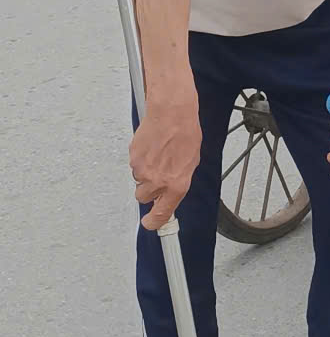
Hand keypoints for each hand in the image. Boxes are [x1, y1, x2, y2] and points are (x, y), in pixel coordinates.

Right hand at [130, 99, 201, 229]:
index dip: (154, 222)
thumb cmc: (185, 132)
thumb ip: (179, 181)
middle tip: (158, 173)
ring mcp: (142, 170)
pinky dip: (141, 159)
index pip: (161, 214)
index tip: (150, 224)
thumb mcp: (191, 162)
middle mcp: (157, 181)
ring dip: (145, 173)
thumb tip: (172, 192)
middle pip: (143, 198)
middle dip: (148, 189)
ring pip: (138, 181)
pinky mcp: (132, 158)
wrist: (172, 112)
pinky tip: (152, 148)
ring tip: (158, 155)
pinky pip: (134, 166)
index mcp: (176, 184)